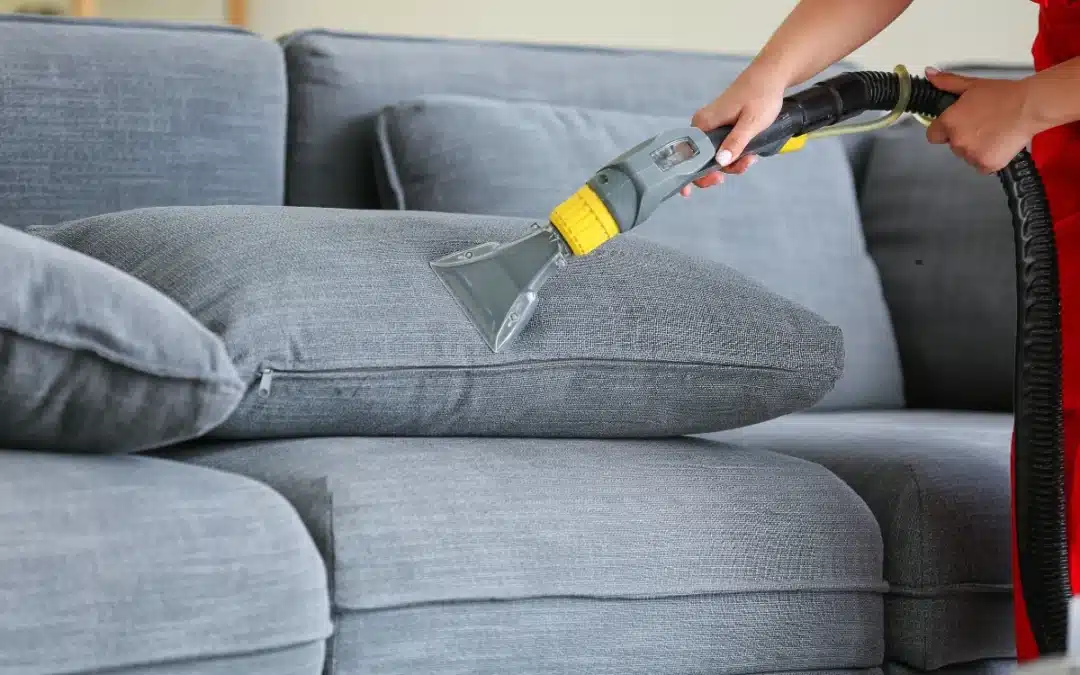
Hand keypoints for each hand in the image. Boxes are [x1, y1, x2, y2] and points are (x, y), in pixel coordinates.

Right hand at [681, 68, 787, 196]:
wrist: (770, 76)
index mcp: (703, 124)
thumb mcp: (751, 123)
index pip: (687, 156)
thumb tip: (719, 162)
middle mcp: (701, 126)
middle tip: (742, 167)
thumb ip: (735, 142)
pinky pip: (721, 148)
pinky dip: (734, 154)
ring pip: (713, 155)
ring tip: (751, 159)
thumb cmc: (761, 96)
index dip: (692, 174)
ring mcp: (710, 126)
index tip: (706, 185)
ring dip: (732, 163)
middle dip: (720, 169)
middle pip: (700, 159)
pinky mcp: (719, 127)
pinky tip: (748, 154)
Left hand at [923, 67, 1043, 173]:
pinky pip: (981, 165)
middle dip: (963, 137)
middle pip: (952, 145)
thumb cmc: (1002, 94)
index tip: (957, 125)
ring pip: (967, 155)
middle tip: (982, 125)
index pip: (933, 135)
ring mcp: (971, 155)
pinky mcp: (986, 165)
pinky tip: (999, 143)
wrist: (1029, 107)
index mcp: (949, 122)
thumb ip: (948, 82)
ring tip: (994, 132)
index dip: (944, 130)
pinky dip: (988, 158)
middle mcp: (957, 141)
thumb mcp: (972, 85)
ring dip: (976, 148)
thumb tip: (929, 73)